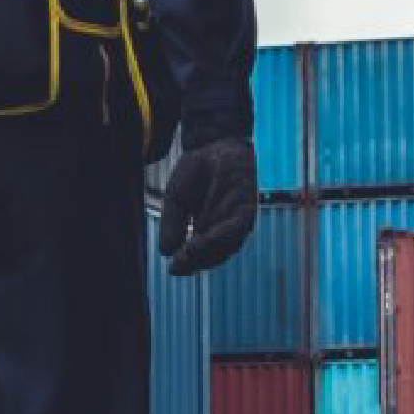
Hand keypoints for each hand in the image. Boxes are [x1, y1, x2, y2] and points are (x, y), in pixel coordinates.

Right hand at [156, 137, 257, 276]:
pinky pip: (235, 230)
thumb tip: (165, 252)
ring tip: (187, 254)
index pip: (198, 258)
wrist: (214, 144)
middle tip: (177, 265)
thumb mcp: (176, 198)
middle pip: (211, 258)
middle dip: (194, 262)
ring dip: (205, 253)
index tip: (172, 268)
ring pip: (224, 249)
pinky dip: (219, 237)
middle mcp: (224, 233)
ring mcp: (237, 224)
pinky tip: (202, 238)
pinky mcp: (247, 212)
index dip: (186, 265)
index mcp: (207, 233)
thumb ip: (173, 223)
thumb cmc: (195, 173)